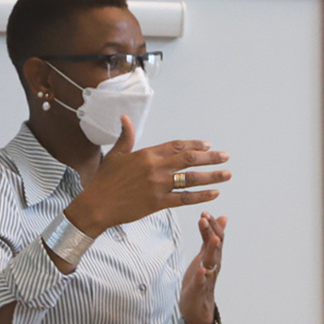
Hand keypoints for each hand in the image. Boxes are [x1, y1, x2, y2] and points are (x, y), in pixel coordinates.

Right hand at [66, 117, 229, 235]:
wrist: (97, 205)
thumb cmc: (105, 181)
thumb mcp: (115, 155)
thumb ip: (126, 137)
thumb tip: (125, 118)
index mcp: (147, 154)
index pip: (177, 146)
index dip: (195, 145)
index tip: (208, 145)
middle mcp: (155, 167)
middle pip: (190, 159)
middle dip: (211, 157)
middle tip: (226, 157)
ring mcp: (158, 185)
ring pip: (191, 178)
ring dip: (212, 176)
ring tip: (227, 175)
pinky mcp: (158, 202)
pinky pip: (185, 198)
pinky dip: (201, 196)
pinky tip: (215, 193)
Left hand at [180, 212, 225, 323]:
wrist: (198, 307)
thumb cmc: (201, 279)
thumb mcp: (206, 254)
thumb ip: (210, 237)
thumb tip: (223, 217)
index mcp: (214, 256)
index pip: (216, 237)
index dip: (211, 225)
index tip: (205, 212)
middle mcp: (213, 265)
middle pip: (215, 247)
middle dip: (211, 232)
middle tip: (206, 218)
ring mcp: (207, 277)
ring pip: (211, 262)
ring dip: (213, 250)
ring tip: (213, 239)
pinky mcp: (199, 290)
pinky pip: (201, 282)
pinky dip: (201, 276)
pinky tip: (201, 270)